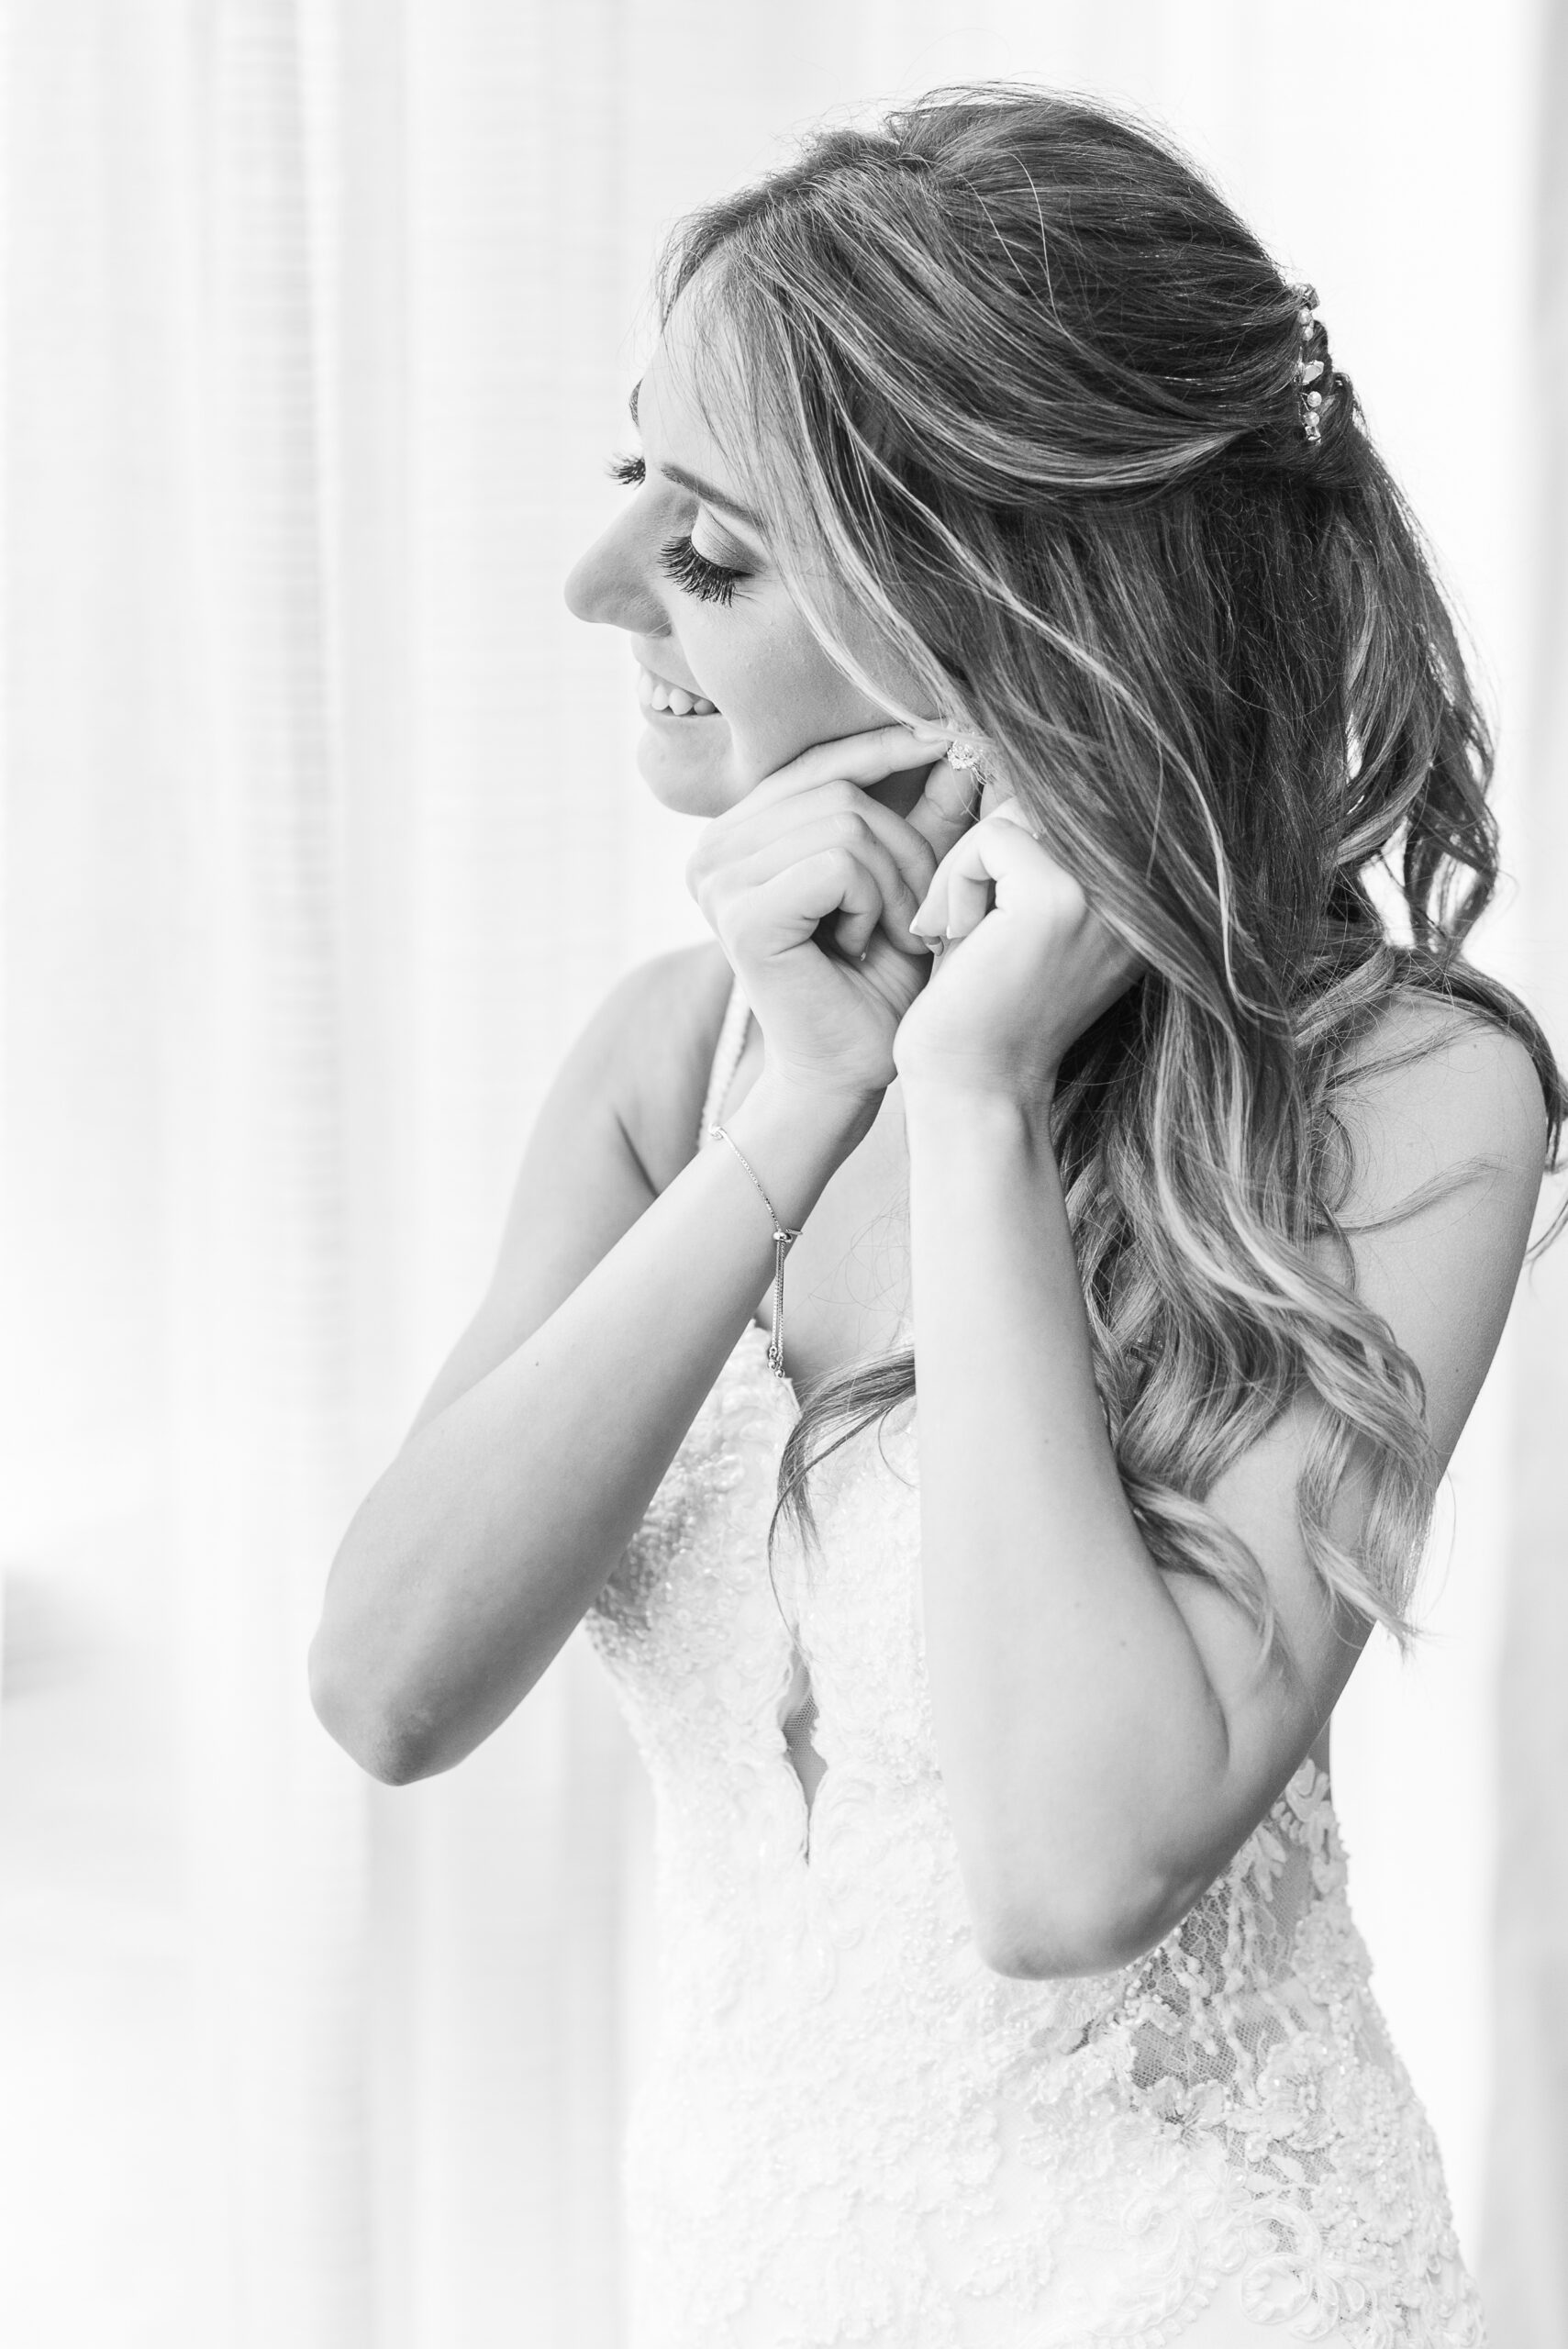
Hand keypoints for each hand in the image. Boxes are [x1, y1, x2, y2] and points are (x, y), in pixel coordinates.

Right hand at [685, 725, 981, 1103]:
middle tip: (919, 909)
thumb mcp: (905, 882)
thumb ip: (924, 814)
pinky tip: (860, 945)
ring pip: (845, 823)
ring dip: (893, 882)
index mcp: (736, 835)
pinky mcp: (741, 914)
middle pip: (837, 789)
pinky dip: (872, 903)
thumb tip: (960, 737)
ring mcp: (717, 880)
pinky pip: (838, 862)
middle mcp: (712, 850)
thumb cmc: (876, 982)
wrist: (848, 1073)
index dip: (884, 750)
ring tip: (888, 933)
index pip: (816, 763)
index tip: (951, 740)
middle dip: (903, 844)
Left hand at [895, 793, 1142, 1105]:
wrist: (973, 1087)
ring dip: (970, 866)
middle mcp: (1149, 893)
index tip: (984, 907)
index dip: (1014, 837)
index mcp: (1152, 896)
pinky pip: (990, 839)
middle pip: (1050, 797)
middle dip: (989, 849)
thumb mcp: (1028, 909)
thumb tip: (1022, 749)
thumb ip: (1047, 842)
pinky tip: (956, 939)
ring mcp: (1111, 894)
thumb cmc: (985, 1002)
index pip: (1081, 801)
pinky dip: (956, 881)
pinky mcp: (1059, 899)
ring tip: (961, 930)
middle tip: (963, 920)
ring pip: (1017, 812)